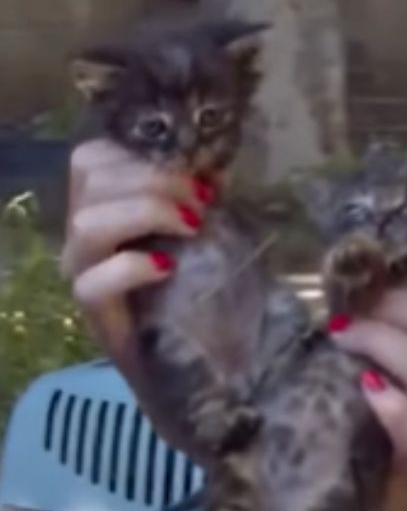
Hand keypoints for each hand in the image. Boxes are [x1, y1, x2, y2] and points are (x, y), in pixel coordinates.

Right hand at [61, 139, 208, 358]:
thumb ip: (203, 195)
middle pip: (92, 180)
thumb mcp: (204, 229)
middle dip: (155, 180)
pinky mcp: (94, 311)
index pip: (93, 158)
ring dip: (145, 212)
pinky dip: (132, 266)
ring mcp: (83, 271)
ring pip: (87, 223)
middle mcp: (84, 234)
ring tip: (190, 226)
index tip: (195, 173)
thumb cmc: (197, 284)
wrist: (194, 356)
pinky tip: (167, 267)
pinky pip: (94, 282)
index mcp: (103, 205)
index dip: (140, 154)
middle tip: (200, 203)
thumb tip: (219, 161)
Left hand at [329, 277, 406, 465]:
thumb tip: (351, 258)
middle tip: (350, 309)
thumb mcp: (371, 325)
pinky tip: (366, 387)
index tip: (377, 277)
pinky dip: (393, 407)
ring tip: (341, 337)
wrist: (352, 457)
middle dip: (396, 307)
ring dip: (383, 343)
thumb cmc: (354, 375)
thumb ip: (377, 295)